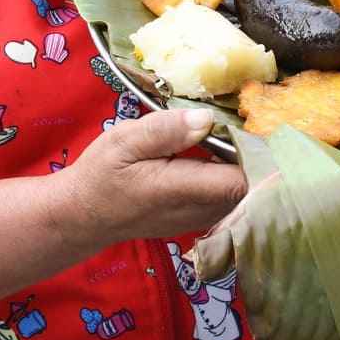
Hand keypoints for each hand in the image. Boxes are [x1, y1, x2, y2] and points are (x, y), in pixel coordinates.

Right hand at [60, 110, 246, 249]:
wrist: (85, 215)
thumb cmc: (102, 175)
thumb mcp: (124, 141)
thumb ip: (166, 130)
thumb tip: (206, 119)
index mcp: (180, 190)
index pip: (240, 181)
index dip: (254, 153)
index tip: (251, 125)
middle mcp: (198, 211)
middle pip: (250, 188)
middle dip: (254, 156)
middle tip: (245, 124)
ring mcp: (202, 220)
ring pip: (245, 195)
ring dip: (245, 166)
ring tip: (233, 137)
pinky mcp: (201, 220)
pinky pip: (233, 200)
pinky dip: (234, 177)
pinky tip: (220, 155)